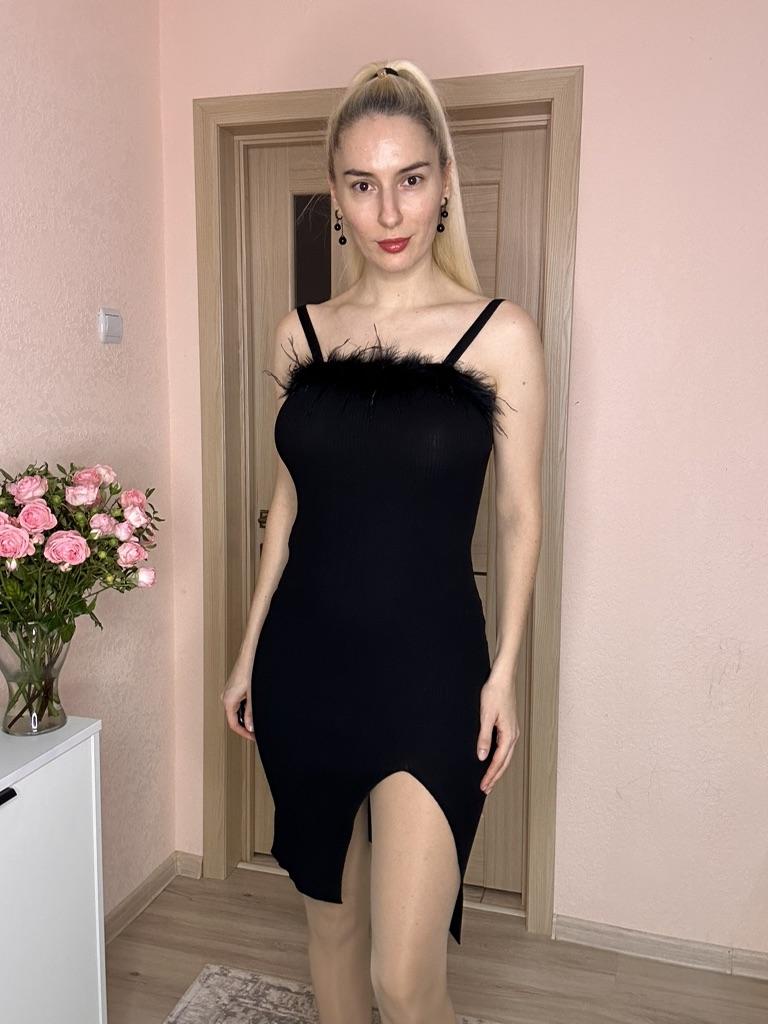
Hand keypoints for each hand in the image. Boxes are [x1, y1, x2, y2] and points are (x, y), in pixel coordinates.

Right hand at [221, 656, 255, 741]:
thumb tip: (250, 726)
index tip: (253, 737)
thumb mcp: (253, 695)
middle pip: (234, 718)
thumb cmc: (250, 669)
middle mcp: (226, 697)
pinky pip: (238, 702)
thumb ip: (251, 713)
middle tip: (258, 730)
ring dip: (247, 716)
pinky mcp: (233, 688)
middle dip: (246, 725)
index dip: (244, 733)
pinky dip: (246, 707)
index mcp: (228, 700)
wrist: (250, 654)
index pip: (234, 724)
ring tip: (258, 718)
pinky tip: (255, 707)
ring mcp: (229, 692)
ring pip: (237, 710)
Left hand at [477, 678, 519, 793]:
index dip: (490, 775)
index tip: (483, 786)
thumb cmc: (494, 693)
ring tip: (489, 779)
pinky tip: (492, 760)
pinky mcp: (509, 726)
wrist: (502, 678)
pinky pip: (505, 748)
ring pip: (506, 756)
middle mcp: (513, 735)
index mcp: (509, 735)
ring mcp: (512, 731)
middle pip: (504, 762)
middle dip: (495, 777)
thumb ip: (484, 737)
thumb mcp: (485, 716)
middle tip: (485, 789)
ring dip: (497, 769)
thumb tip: (482, 757)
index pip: (498, 761)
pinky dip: (499, 758)